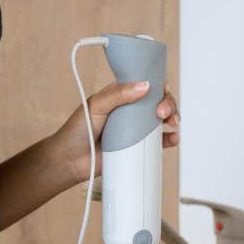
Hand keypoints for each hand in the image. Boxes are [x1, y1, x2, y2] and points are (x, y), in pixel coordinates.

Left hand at [52, 79, 179, 183]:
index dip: (158, 84)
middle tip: (162, 112)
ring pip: (162, 119)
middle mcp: (131, 110)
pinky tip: (172, 138)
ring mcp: (136, 128)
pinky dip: (170, 138)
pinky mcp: (138, 146)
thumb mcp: (96, 106)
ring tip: (172, 123)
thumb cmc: (78, 129)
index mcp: (121, 94)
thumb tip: (144, 86)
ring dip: (173, 117)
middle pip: (158, 100)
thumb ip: (117, 94)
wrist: (70, 160)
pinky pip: (159, 141)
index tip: (161, 90)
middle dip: (168, 103)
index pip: (145, 83)